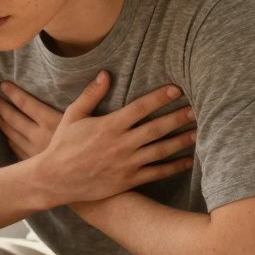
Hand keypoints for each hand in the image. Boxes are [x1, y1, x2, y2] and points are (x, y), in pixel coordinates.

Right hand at [0, 77, 196, 161]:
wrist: (55, 180)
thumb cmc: (63, 146)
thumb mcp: (73, 116)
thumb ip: (91, 95)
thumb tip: (106, 74)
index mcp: (109, 125)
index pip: (140, 108)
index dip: (159, 97)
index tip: (176, 89)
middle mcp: (121, 144)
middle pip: (156, 128)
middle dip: (178, 118)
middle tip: (197, 110)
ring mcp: (126, 164)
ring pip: (160, 150)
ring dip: (181, 141)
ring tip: (199, 132)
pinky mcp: (128, 181)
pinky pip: (156, 173)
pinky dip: (174, 167)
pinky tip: (188, 161)